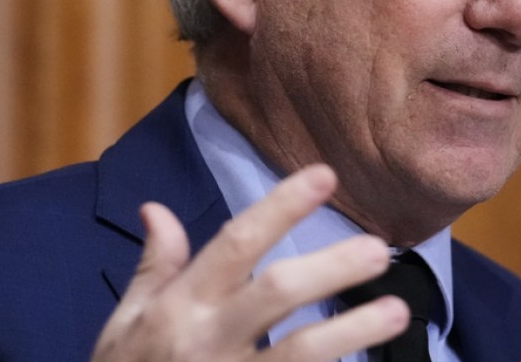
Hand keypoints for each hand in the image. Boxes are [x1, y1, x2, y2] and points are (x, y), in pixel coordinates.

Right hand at [91, 164, 409, 360]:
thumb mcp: (124, 323)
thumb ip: (153, 268)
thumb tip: (157, 209)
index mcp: (178, 306)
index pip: (235, 243)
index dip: (282, 207)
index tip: (324, 176)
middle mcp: (207, 339)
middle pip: (278, 293)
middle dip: (332, 268)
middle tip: (378, 249)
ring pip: (301, 353)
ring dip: (352, 331)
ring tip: (396, 312)